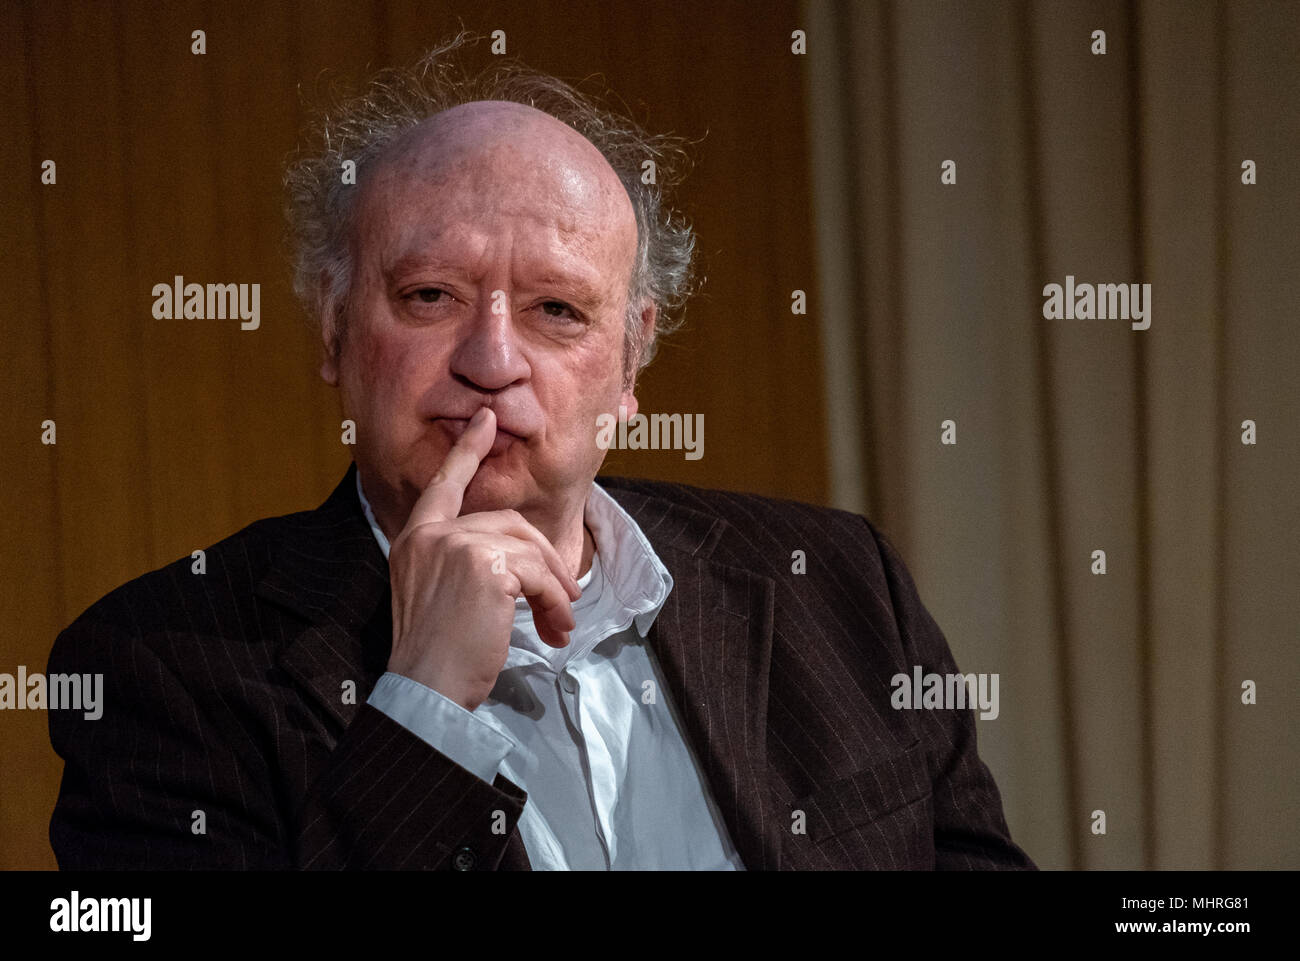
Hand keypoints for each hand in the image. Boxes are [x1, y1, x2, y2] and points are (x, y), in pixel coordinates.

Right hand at [385, 406, 582, 710]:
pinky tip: (553, 629)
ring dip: (555, 589)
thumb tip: (526, 567)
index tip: (487, 420)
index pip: (444, 485)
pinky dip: (555, 603)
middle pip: (508, 523)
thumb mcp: (441, 597)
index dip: (467, 451)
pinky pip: (540, 575)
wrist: (425, 688)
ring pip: (529, 550)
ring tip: (561, 623)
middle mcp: (432, 535)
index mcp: (414, 539)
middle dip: (544, 560)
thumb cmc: (436, 656)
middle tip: (565, 600)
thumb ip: (468, 566)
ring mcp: (457, 545)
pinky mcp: (485, 565)